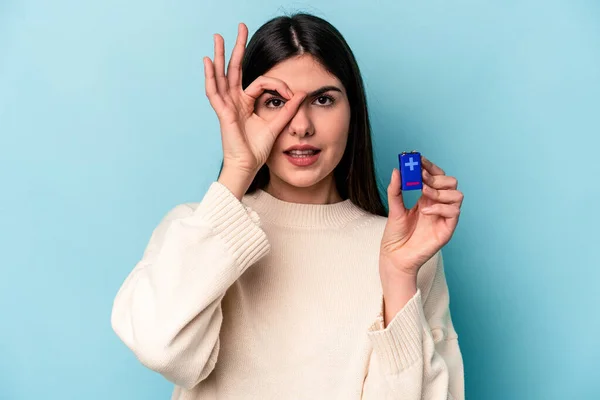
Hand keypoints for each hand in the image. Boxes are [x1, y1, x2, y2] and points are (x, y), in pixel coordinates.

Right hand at [203, 23, 306, 175]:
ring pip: (221, 75)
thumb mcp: (277, 124)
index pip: (262, 82)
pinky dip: (210, 76)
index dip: (280, 85)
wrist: (248, 166)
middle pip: (234, 69)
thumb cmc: (258, 150)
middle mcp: (235, 101)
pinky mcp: (223, 113)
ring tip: (218, 36)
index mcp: (246, 103)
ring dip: (220, 55)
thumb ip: (289, 108)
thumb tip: (302, 93)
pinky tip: (209, 61)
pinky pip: (214, 92)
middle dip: (237, 48)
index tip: (293, 95)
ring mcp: (227, 106)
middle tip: (240, 26)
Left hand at [379, 156, 463, 277]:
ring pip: (457, 195)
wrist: (395, 256)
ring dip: (440, 191)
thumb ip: (396, 190)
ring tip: (423, 194)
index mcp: (426, 198)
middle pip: (451, 182)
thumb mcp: (393, 208)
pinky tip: (424, 211)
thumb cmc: (395, 235)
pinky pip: (454, 212)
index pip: (436, 176)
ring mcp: (443, 217)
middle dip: (437, 177)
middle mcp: (438, 205)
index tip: (418, 159)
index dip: (430, 166)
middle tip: (421, 179)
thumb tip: (396, 170)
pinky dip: (440, 208)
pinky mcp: (447, 229)